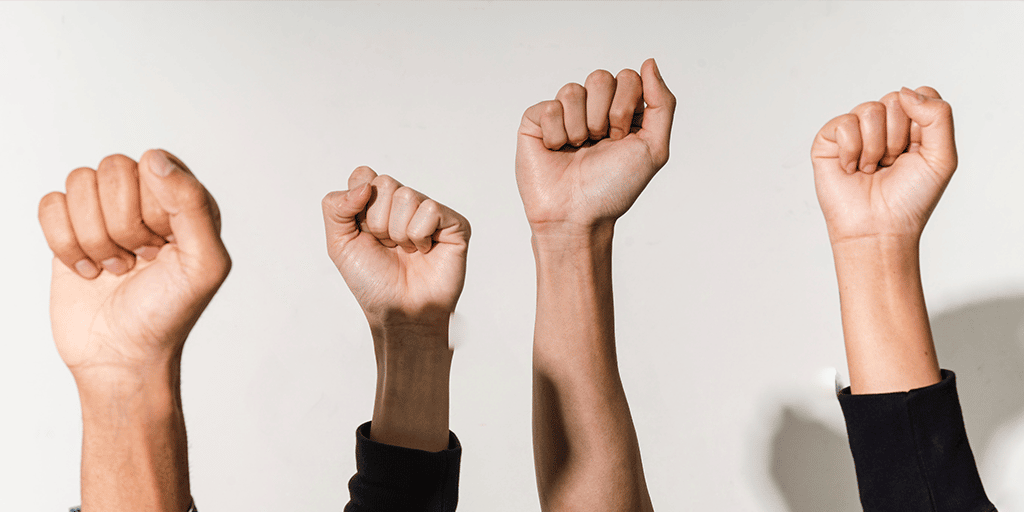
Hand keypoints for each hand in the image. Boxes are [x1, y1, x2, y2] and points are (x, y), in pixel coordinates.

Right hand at [38, 150, 230, 379]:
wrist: (122, 357)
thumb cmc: (169, 313)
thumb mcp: (203, 264)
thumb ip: (192, 205)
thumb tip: (154, 158)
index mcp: (186, 200)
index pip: (155, 165)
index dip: (152, 208)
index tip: (163, 247)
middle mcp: (146, 198)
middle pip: (113, 169)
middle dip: (121, 225)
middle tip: (139, 259)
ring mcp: (105, 212)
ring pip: (78, 182)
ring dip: (94, 237)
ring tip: (117, 267)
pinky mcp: (69, 229)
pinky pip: (50, 204)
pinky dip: (65, 244)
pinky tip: (89, 271)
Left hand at [322, 166, 470, 329]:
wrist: (399, 311)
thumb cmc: (373, 282)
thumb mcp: (339, 244)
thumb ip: (335, 207)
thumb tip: (365, 186)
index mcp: (377, 203)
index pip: (364, 175)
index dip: (358, 206)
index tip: (364, 234)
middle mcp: (404, 204)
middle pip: (384, 184)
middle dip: (378, 223)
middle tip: (387, 246)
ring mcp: (429, 212)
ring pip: (407, 196)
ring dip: (399, 233)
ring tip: (406, 251)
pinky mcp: (453, 223)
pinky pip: (430, 210)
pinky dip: (420, 236)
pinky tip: (425, 251)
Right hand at [515, 58, 674, 235]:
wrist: (576, 217)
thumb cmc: (613, 189)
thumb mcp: (654, 148)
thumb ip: (662, 103)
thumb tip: (649, 62)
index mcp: (622, 111)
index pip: (629, 77)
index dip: (626, 109)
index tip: (621, 139)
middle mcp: (593, 109)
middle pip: (601, 77)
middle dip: (603, 116)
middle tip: (599, 144)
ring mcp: (563, 113)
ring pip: (573, 90)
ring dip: (579, 128)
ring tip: (576, 150)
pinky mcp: (536, 121)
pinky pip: (549, 107)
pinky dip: (556, 134)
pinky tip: (555, 151)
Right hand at [811, 87, 956, 244]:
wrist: (878, 228)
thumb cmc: (909, 199)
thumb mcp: (942, 157)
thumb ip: (938, 116)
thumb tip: (904, 92)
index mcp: (912, 125)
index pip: (921, 95)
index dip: (921, 122)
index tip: (916, 152)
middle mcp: (883, 124)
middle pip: (896, 99)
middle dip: (897, 137)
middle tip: (891, 164)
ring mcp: (854, 131)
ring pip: (870, 110)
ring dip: (874, 147)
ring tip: (871, 169)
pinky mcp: (828, 140)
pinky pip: (844, 124)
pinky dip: (851, 151)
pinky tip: (851, 169)